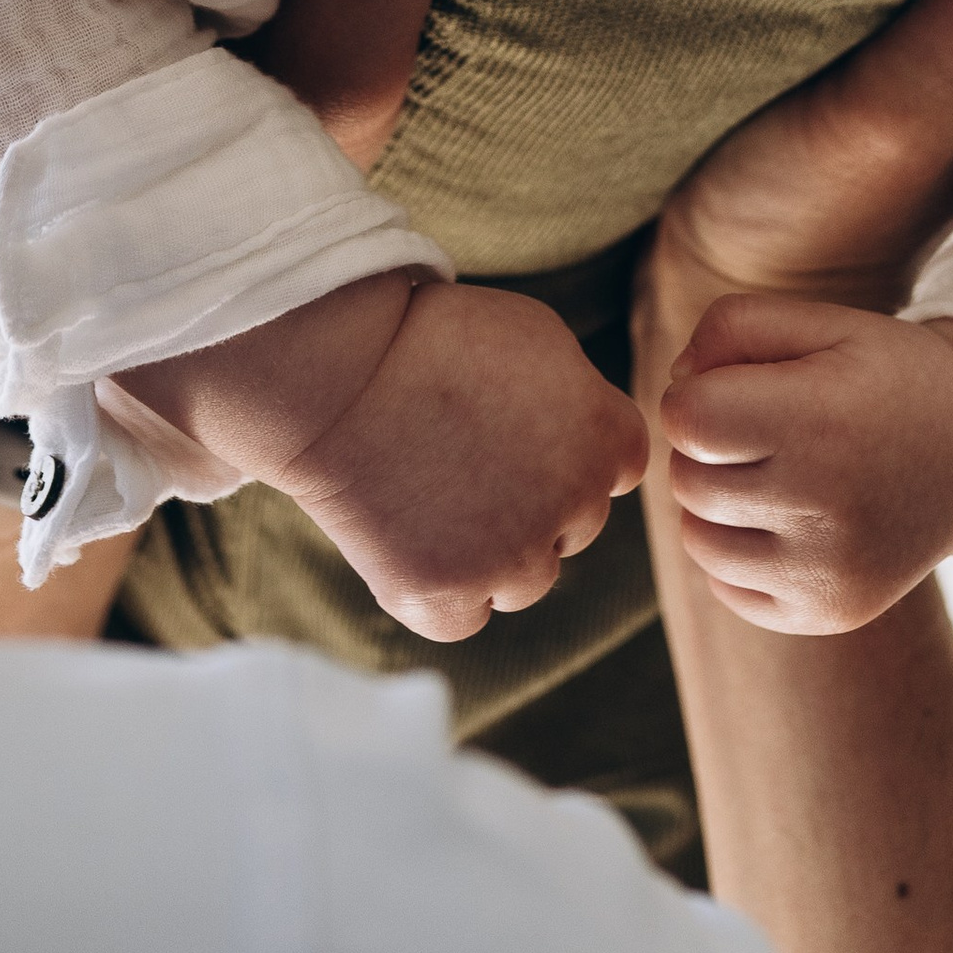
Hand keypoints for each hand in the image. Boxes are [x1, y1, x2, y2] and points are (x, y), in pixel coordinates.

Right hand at [121, 262, 647, 644]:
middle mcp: (574, 510)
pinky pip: (467, 614)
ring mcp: (511, 563)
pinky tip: (412, 533)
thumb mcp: (540, 339)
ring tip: (434, 486)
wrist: (335, 373)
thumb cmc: (432, 338)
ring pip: (526, 578)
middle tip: (462, 450)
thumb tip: (603, 452)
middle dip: (532, 496)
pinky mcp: (447, 601)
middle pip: (572, 526)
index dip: (565, 443)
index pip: (617, 469)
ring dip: (494, 548)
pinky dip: (444, 589)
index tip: (513, 422)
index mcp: (608, 441)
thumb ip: (588, 402)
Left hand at [658, 293, 952, 631]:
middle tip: (755, 432)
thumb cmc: (883, 377)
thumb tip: (676, 385)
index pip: (688, 420)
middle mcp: (828, 507)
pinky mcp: (828, 614)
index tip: (732, 390)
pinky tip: (782, 520)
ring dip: (712, 504)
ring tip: (765, 474)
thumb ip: (734, 327)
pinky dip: (736, 553)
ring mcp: (829, 572)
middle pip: (689, 481)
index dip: (694, 397)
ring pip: (699, 540)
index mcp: (822, 422)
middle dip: (704, 450)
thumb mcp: (824, 324)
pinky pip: (727, 587)